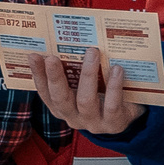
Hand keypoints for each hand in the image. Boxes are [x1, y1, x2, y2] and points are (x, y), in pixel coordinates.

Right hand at [28, 49, 144, 135]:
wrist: (129, 116)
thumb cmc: (103, 95)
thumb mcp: (86, 85)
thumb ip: (75, 71)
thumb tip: (67, 41)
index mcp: (62, 107)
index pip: (45, 92)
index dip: (38, 75)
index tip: (34, 56)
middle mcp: (73, 117)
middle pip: (60, 98)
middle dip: (55, 77)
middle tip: (53, 57)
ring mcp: (93, 122)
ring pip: (85, 100)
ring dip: (87, 75)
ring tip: (93, 52)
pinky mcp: (113, 123)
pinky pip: (112, 105)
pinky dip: (114, 86)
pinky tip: (117, 69)